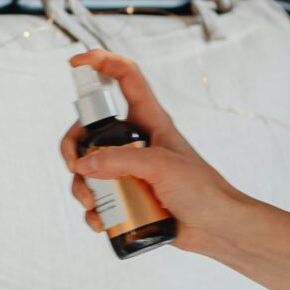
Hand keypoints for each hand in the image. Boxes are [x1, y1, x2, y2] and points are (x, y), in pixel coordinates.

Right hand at [57, 50, 244, 252]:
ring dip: (81, 186)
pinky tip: (100, 221)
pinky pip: (97, 198)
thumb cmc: (202, 190)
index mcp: (150, 121)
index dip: (102, 62)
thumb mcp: (161, 166)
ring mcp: (128, 169)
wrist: (215, 228)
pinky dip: (92, 211)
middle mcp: (135, 141)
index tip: (76, 62)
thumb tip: (83, 163)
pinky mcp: (126, 197)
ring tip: (92, 204)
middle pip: (90, 129)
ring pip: (87, 167)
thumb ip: (120, 160)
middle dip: (74, 147)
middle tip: (75, 166)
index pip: (126, 78)